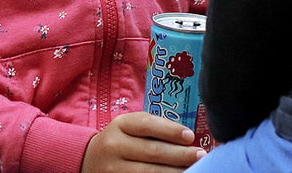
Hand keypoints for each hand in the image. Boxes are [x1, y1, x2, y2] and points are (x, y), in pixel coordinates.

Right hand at [80, 112, 205, 172]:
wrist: (89, 160)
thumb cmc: (120, 141)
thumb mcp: (128, 128)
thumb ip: (152, 130)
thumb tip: (187, 138)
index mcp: (119, 126)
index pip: (145, 124)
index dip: (169, 130)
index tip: (190, 135)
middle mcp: (115, 146)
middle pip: (152, 151)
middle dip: (180, 154)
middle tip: (201, 155)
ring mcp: (115, 169)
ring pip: (150, 172)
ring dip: (175, 172)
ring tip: (194, 170)